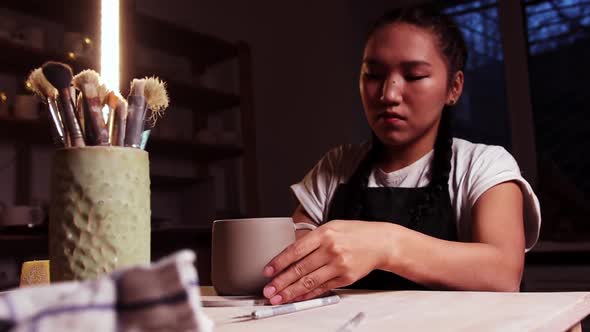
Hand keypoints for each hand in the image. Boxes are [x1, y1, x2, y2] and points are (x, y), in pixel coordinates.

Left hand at [262, 220, 392, 304]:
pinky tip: (298, 298)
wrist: (381, 242)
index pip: (295, 250)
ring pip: (309, 282)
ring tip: (279, 298)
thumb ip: (311, 240)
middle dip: (281, 282)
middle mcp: (331, 249)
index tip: (267, 271)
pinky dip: (309, 294)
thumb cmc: (355, 233)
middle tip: (268, 290)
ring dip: (291, 292)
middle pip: (300, 269)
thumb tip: (289, 257)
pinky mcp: (345, 278)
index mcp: (324, 233)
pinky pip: (323, 288)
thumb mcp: (331, 227)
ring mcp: (339, 265)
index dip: (279, 262)